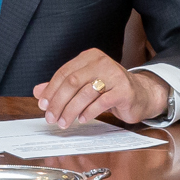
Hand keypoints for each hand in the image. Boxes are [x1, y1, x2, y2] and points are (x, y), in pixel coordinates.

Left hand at [35, 50, 169, 128]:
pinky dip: (88, 112)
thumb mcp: (84, 85)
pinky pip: (100, 102)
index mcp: (89, 57)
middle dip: (58, 102)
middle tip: (51, 117)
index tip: (43, 105)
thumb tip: (38, 92)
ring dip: (71, 110)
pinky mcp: (124, 90)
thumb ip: (61, 87)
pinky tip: (82, 119)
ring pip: (84, 93)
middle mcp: (101, 62)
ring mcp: (114, 75)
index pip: (64, 72)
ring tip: (64, 122)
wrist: (141, 95)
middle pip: (72, 82)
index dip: (51, 90)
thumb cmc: (110, 89)